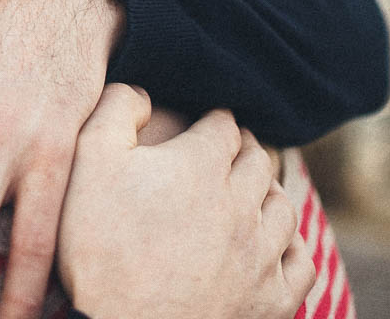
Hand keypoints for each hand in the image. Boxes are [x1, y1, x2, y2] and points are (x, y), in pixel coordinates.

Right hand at [58, 90, 313, 318]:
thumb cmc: (99, 248)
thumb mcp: (87, 163)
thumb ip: (115, 111)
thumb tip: (142, 92)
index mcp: (203, 165)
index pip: (224, 124)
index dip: (213, 120)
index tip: (205, 125)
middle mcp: (242, 204)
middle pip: (258, 161)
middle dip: (243, 150)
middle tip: (228, 153)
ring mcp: (261, 254)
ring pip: (283, 207)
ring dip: (268, 192)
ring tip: (251, 193)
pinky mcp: (271, 299)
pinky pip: (301, 262)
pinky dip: (292, 245)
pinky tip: (276, 244)